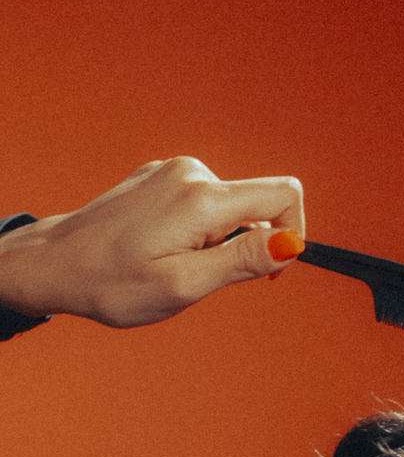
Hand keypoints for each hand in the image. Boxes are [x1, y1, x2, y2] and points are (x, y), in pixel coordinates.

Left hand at [0, 157, 304, 326]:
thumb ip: (242, 261)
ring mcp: (173, 172)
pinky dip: (197, 232)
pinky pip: (203, 204)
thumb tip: (291, 245)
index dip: (293, 235)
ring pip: (228, 208)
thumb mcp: (184, 285)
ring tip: (173, 263)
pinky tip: (160, 249)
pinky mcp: (160, 178)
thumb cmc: (115, 283)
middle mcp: (191, 173)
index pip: (282, 196)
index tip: (270, 272)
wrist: (57, 264)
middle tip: (199, 276)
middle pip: (256, 205)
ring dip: (216, 242)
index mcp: (202, 199)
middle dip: (244, 246)